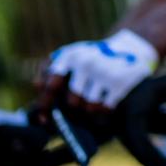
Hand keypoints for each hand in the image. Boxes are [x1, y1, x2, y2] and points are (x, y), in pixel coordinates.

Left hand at [40, 29, 157, 113]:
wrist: (129, 47)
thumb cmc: (92, 57)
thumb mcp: (71, 57)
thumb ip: (50, 71)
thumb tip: (36, 86)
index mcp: (69, 55)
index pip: (51, 86)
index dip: (45, 105)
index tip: (45, 119)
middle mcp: (85, 62)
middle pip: (71, 103)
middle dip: (73, 110)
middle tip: (75, 112)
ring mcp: (103, 71)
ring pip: (88, 108)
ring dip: (90, 111)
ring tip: (92, 104)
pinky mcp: (119, 81)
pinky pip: (105, 109)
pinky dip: (104, 111)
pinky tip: (105, 102)